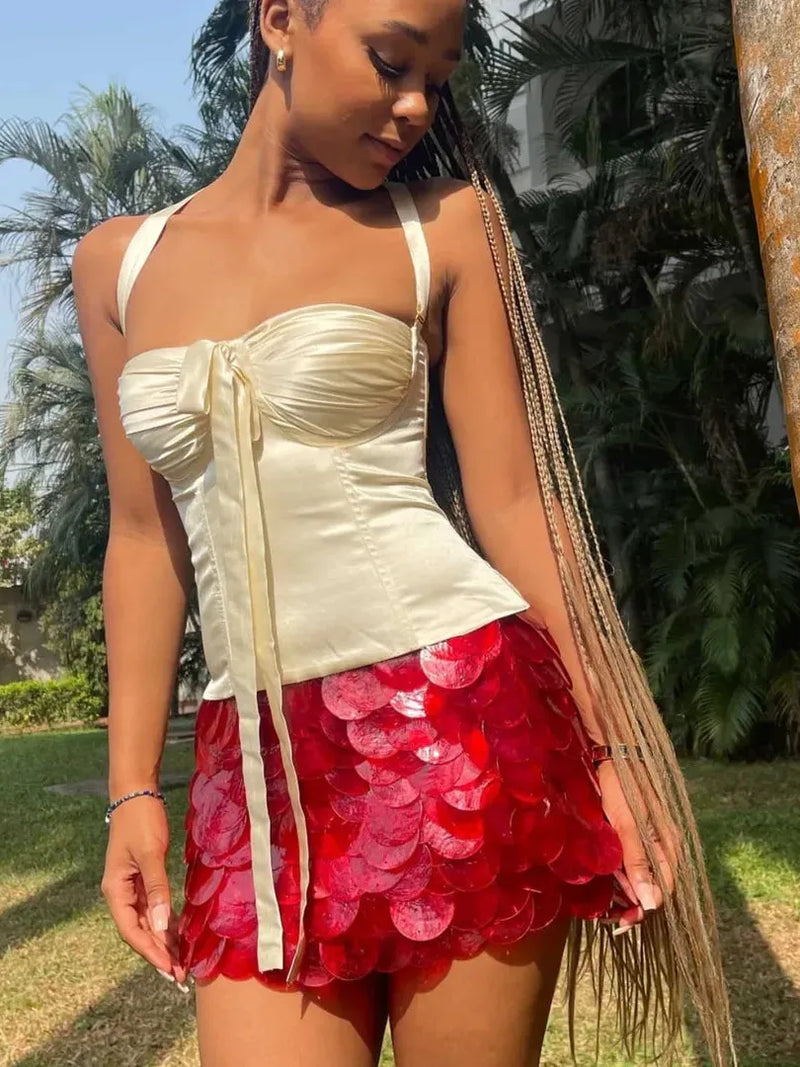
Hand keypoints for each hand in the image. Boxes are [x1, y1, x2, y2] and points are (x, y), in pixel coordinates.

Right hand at [101, 793, 187, 985]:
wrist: (136, 792)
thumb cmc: (141, 820)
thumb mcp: (150, 854)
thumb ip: (156, 889)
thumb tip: (160, 926)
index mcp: (115, 890)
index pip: (131, 931)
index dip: (150, 952)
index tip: (169, 968)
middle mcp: (120, 893)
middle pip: (138, 931)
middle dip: (158, 953)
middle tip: (180, 975)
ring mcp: (131, 886)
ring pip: (147, 922)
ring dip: (163, 941)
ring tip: (182, 961)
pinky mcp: (143, 878)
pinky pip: (153, 908)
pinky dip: (165, 922)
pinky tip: (180, 934)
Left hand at [595, 759, 679, 930]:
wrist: (614, 752)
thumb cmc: (621, 787)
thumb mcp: (626, 825)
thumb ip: (637, 862)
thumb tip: (650, 903)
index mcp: (667, 845)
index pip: (664, 890)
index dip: (644, 908)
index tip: (622, 921)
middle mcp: (662, 845)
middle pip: (654, 886)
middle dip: (633, 905)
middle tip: (610, 919)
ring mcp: (649, 840)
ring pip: (642, 877)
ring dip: (625, 893)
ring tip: (605, 906)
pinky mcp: (636, 835)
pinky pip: (633, 864)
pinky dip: (621, 877)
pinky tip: (607, 883)